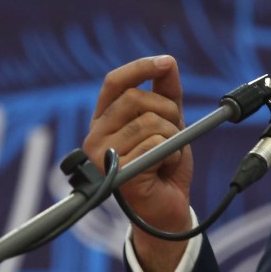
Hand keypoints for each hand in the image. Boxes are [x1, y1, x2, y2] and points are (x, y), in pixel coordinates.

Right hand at [84, 55, 193, 271]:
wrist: (168, 208)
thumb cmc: (164, 167)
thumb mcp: (169, 123)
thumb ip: (167, 94)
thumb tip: (168, 63)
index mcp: (105, 119)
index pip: (115, 82)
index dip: (140, 67)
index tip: (167, 62)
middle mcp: (96, 135)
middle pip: (135, 99)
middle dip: (166, 111)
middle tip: (174, 130)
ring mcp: (102, 156)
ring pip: (148, 123)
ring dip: (172, 138)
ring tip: (168, 157)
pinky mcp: (117, 174)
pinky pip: (153, 147)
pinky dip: (171, 156)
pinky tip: (164, 170)